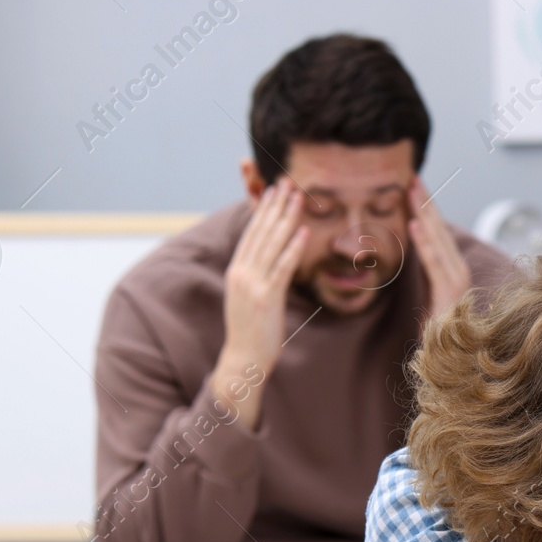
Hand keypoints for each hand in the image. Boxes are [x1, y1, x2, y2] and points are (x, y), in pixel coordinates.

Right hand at [223, 180, 309, 378]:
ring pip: (272, 244)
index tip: (273, 191)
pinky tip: (304, 232)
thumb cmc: (250, 330)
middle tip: (287, 183)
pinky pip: (283, 268)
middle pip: (261, 232)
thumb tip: (267, 260)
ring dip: (286, 219)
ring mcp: (254, 284)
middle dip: (275, 206)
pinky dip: (293, 248)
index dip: (263, 210)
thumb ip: (256, 276)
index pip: (251, 233)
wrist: (243, 358)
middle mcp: (242, 273)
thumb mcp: (249, 297)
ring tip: (297, 198)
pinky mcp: (268, 297)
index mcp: (237, 270)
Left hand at [407, 174, 471, 322]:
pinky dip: (424, 242)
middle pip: (439, 229)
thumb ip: (425, 272)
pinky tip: (414, 224)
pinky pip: (434, 262)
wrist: (451, 360)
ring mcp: (456, 281)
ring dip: (424, 213)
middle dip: (425, 202)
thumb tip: (414, 249)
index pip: (437, 232)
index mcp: (451, 269)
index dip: (426, 208)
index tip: (413, 186)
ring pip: (437, 240)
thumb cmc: (437, 332)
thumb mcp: (428, 294)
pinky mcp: (450, 293)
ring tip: (412, 190)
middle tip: (412, 177)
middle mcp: (457, 270)